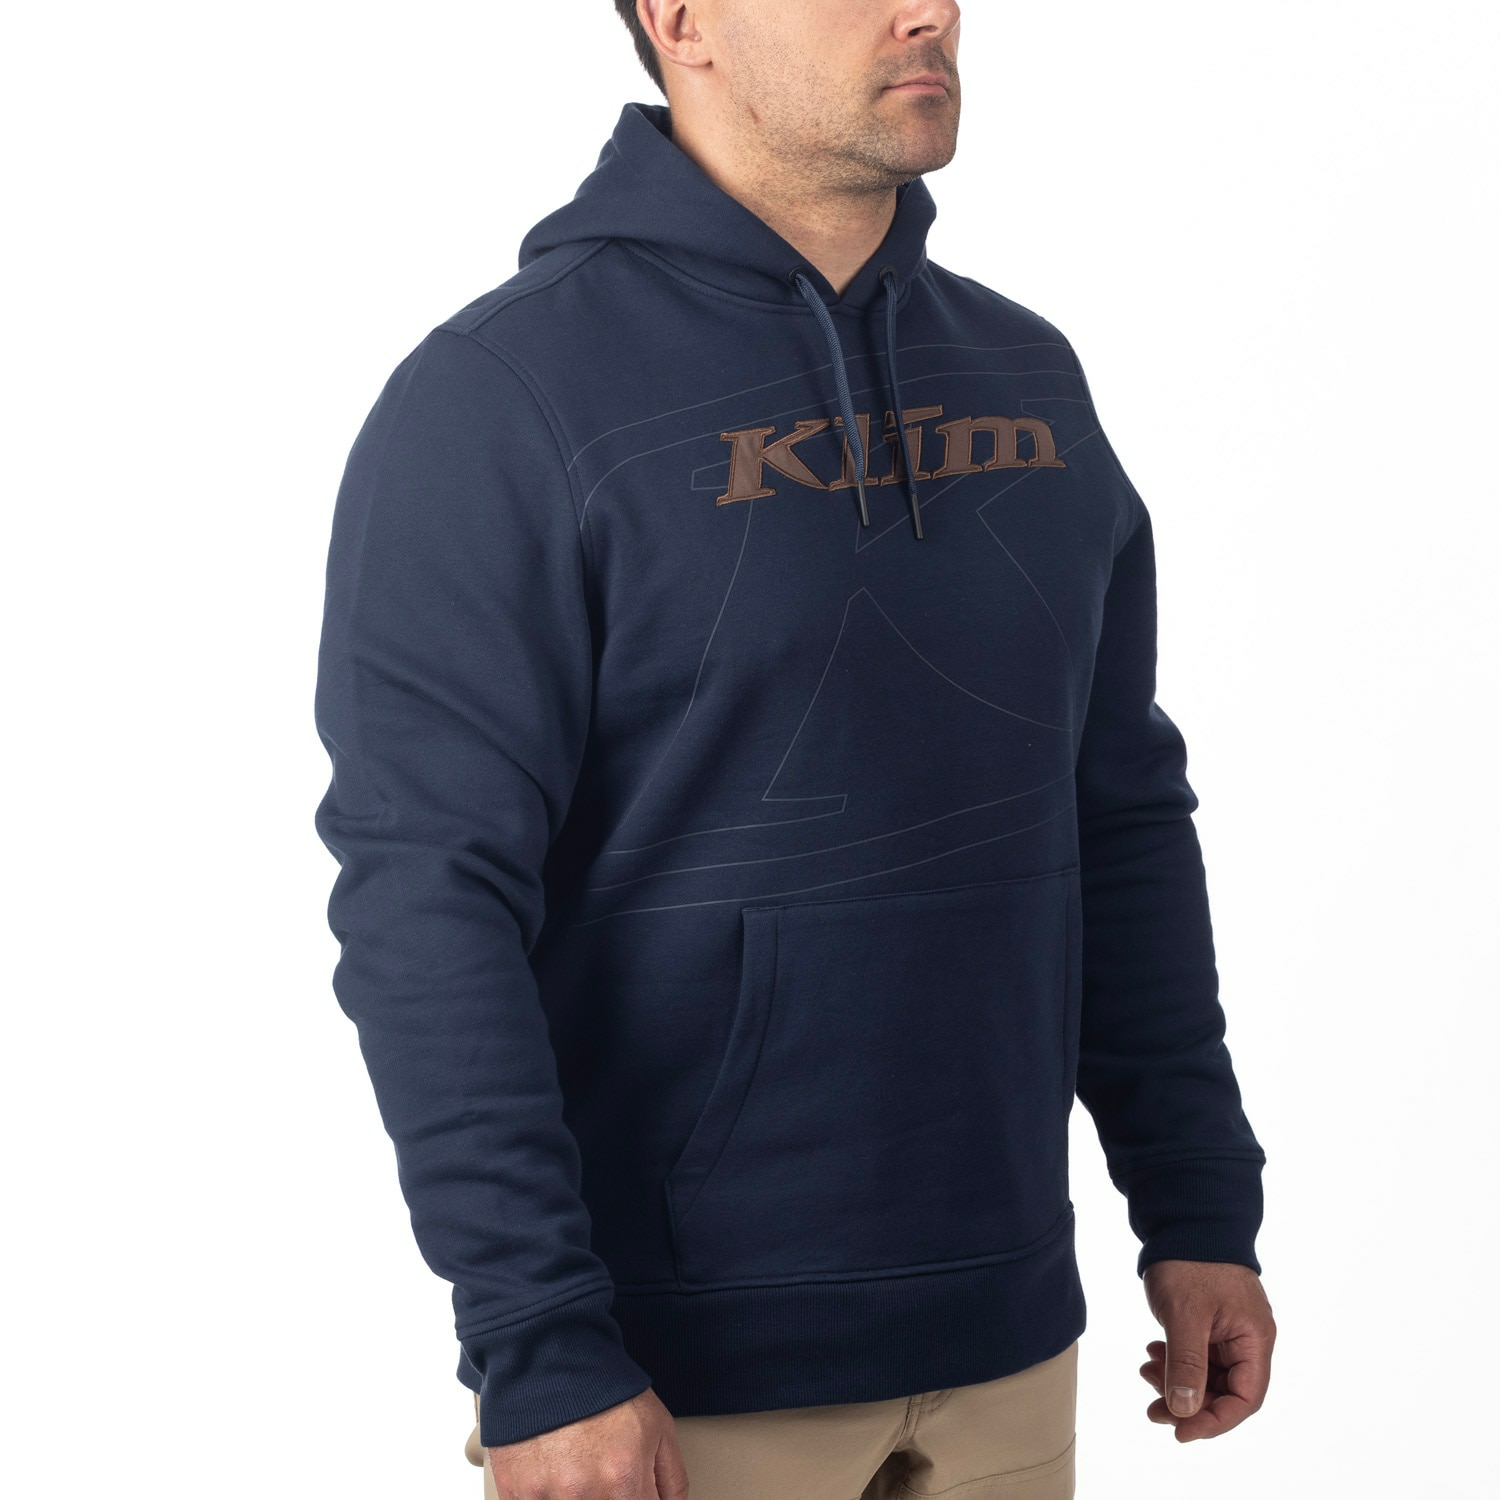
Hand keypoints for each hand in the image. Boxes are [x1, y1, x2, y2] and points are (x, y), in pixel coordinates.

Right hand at [484, 1386, 689, 1498]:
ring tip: (577, 1464)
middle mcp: (584, 1494)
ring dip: (577, 1494)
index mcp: (623, 1480)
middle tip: (604, 1468)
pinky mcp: (516, 1490)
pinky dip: (547, 1493)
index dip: (640, 1498)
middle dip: (610, 1494)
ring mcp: (546, 1495)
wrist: (550, 1358)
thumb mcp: (659, 1425)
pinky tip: (554, 1470)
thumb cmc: (602, 1388)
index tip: (632, 1486)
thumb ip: (671, 1478)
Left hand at [1139, 1259, 1275, 1442]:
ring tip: (1146, 1373)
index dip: (1214, 1421)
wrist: (1183, 1216)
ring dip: (1178, 1381)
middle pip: (1225, 1390)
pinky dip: (1176, 1360)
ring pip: (1208, 1373)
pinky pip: (1198, 1353)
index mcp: (1255, 1339)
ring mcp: (1229, 1328)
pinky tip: (1153, 1354)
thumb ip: (1188, 1365)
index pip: (1244, 1399)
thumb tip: (1185, 1411)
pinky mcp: (1211, 1320)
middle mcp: (1248, 1338)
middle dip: (1189, 1403)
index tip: (1180, 1432)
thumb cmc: (1190, 1261)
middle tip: (1153, 1408)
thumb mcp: (1186, 1316)